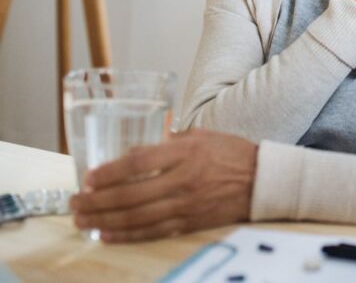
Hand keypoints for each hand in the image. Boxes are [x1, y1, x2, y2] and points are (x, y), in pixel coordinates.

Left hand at [70, 129, 256, 242]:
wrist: (263, 180)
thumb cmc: (232, 153)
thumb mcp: (202, 136)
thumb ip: (167, 142)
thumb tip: (133, 152)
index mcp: (187, 152)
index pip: (139, 163)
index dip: (110, 172)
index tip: (89, 177)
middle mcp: (185, 179)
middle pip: (131, 194)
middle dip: (97, 201)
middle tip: (75, 203)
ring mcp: (187, 204)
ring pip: (137, 217)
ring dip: (105, 221)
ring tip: (83, 221)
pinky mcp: (190, 222)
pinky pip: (153, 232)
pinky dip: (127, 235)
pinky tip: (108, 235)